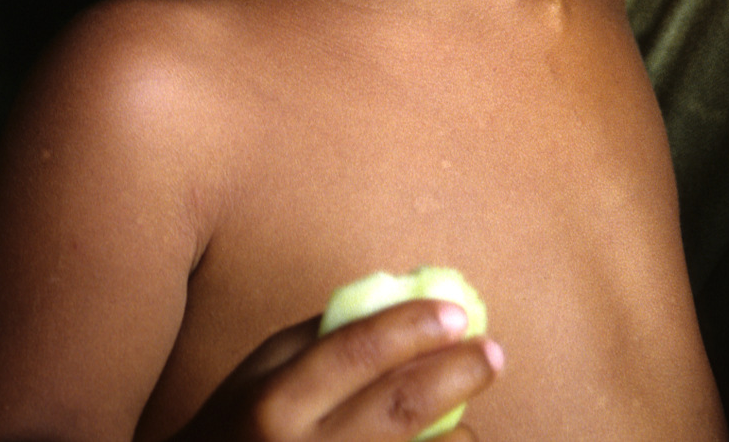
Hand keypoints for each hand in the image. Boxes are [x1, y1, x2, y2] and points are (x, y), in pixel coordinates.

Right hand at [175, 298, 503, 439]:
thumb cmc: (235, 431)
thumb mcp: (260, 373)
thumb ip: (322, 338)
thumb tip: (398, 301)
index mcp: (274, 404)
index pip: (356, 351)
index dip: (412, 325)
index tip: (457, 311)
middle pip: (399, 408)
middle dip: (456, 374)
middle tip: (492, 352)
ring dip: (458, 435)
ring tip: (469, 415)